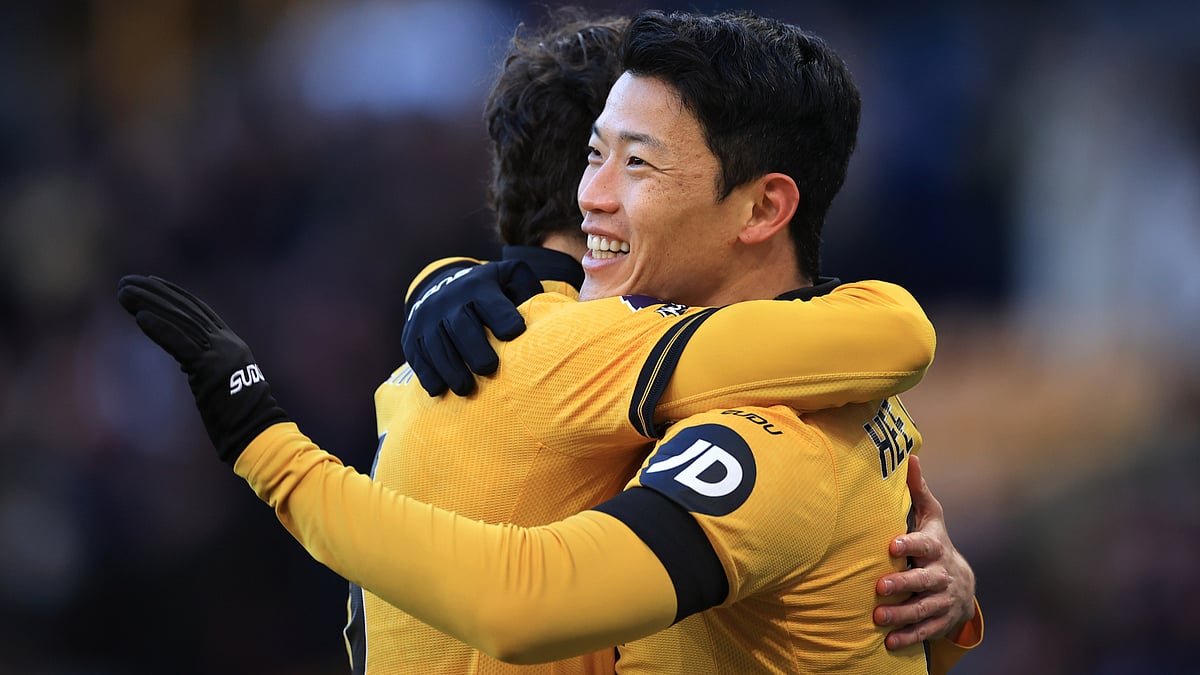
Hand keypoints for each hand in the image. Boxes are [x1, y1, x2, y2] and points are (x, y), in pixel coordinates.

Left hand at [117, 274, 289, 464]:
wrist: (256, 431)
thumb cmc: (240, 417)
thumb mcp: (223, 383)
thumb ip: (207, 367)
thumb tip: (189, 364)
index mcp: (231, 344)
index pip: (198, 310)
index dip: (174, 294)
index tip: (151, 282)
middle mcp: (226, 342)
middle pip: (185, 310)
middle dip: (155, 294)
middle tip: (127, 281)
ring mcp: (219, 353)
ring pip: (180, 321)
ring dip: (149, 304)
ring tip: (124, 293)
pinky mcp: (209, 368)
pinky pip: (181, 344)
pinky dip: (160, 329)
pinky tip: (140, 317)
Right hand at [401, 259, 541, 396]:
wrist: (442, 286)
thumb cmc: (490, 291)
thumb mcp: (509, 277)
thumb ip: (526, 288)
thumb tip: (542, 312)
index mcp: (479, 286)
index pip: (490, 302)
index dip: (503, 318)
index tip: (515, 333)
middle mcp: (449, 300)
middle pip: (461, 325)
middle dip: (474, 349)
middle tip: (488, 369)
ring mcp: (427, 318)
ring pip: (436, 344)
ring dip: (450, 368)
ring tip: (465, 389)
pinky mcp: (411, 336)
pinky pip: (417, 355)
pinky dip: (427, 373)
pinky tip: (439, 389)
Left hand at [874, 455, 976, 648]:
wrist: (961, 583)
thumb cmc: (934, 543)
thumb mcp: (931, 517)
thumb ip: (918, 491)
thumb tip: (910, 456)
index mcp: (935, 548)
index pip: (924, 545)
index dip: (910, 545)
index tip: (893, 545)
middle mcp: (940, 575)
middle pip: (924, 581)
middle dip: (903, 584)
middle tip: (880, 587)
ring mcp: (942, 600)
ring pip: (923, 609)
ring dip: (901, 615)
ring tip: (878, 617)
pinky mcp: (939, 621)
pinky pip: (925, 631)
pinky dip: (908, 638)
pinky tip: (889, 642)